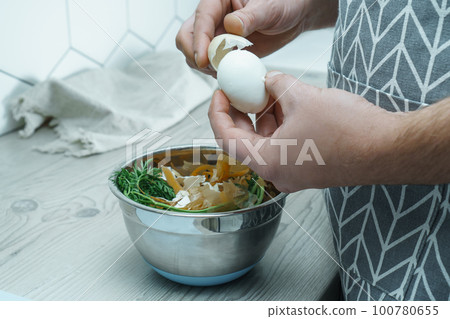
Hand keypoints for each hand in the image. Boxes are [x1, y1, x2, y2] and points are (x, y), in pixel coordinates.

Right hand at [176, 0, 337, 75]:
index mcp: (219, 0)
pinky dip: (216, 72)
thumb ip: (250, 17)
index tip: (204, 60)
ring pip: (195, 53)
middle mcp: (213, 17)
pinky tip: (232, 73)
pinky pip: (210, 64)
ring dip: (206, 66)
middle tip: (213, 67)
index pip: (201, 19)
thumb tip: (231, 26)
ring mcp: (216, 34)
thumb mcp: (270, 8)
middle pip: (186, 36)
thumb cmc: (283, 3)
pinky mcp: (223, 50)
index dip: (199, 40)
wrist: (293, 16)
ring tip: (227, 70)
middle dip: (194, 54)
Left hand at [208, 72, 401, 191]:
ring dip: (265, 117)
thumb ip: (277, 86)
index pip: (227, 139)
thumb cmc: (349, 133)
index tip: (220, 94)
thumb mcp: (303, 97)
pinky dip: (281, 126)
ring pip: (267, 142)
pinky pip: (284, 146)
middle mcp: (277, 174)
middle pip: (246, 141)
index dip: (218, 113)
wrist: (388, 149)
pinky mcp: (307, 169)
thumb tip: (269, 81)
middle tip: (242, 90)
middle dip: (243, 113)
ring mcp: (293, 173)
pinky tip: (289, 105)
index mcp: (267, 162)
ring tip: (270, 92)